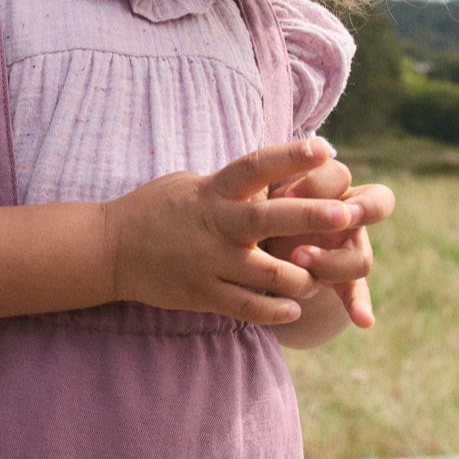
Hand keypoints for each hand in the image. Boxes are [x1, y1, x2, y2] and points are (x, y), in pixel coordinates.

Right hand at [105, 140, 360, 323]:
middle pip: (270, 218)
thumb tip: (270, 172)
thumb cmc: (155, 209)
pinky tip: (295, 308)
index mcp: (213, 192)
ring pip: (271, 273)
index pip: (256, 166)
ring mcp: (210, 262)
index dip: (290, 155)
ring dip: (303, 276)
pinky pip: (248, 307)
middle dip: (312, 215)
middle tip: (348, 213)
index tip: (325, 147)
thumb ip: (230, 183)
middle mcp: (216, 225)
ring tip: (320, 276)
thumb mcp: (190, 184)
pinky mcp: (203, 294)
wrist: (110, 250)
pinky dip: (276, 310)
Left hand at [267, 156, 394, 328]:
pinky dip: (360, 307)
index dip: (318, 183)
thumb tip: (277, 192)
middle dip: (362, 209)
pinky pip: (356, 293)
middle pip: (376, 204)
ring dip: (333, 260)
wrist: (254, 238)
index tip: (286, 195)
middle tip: (343, 215)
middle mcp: (346, 214)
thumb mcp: (260, 191)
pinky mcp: (341, 280)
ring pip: (360, 256)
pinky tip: (363, 320)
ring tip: (299, 260)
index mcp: (326, 185)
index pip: (340, 174)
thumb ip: (271, 188)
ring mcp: (347, 247)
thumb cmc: (256, 205)